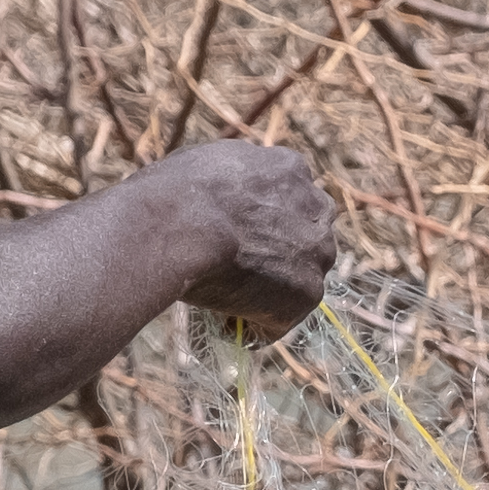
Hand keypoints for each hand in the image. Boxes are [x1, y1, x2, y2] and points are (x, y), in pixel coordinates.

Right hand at [158, 139, 339, 338]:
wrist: (178, 225)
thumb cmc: (171, 192)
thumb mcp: (204, 164)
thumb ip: (228, 179)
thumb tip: (215, 194)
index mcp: (289, 169)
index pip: (290, 199)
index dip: (263, 221)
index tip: (240, 235)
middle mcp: (315, 206)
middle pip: (306, 237)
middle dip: (280, 255)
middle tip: (238, 270)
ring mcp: (316, 251)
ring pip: (300, 279)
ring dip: (271, 292)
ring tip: (227, 301)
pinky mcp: (307, 292)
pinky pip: (282, 318)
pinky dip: (258, 325)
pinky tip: (226, 323)